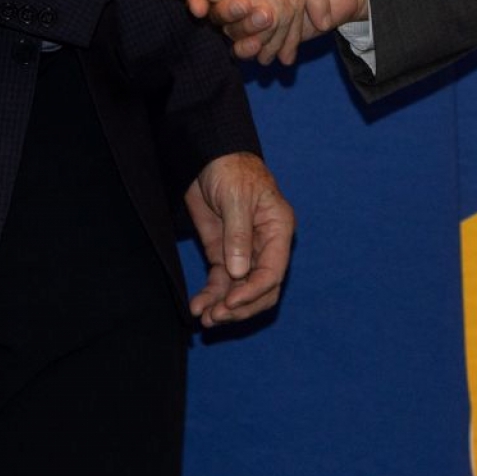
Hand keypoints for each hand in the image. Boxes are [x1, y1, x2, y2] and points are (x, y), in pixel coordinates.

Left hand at [184, 152, 294, 326]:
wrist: (208, 156)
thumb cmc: (230, 169)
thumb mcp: (236, 198)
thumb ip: (238, 236)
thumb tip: (239, 274)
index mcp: (278, 230)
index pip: (273, 272)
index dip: (253, 291)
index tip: (231, 303)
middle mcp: (265, 246)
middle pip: (261, 289)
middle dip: (240, 306)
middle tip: (216, 317)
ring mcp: (244, 253)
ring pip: (240, 291)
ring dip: (224, 307)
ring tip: (205, 319)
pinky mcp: (223, 254)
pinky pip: (221, 283)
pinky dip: (211, 296)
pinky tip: (198, 307)